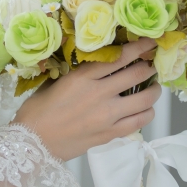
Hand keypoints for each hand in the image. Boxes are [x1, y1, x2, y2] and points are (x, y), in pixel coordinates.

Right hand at [13, 39, 161, 160]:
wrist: (32, 144)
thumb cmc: (37, 112)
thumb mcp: (55, 83)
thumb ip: (77, 73)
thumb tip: (94, 65)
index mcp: (84, 77)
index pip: (120, 57)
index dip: (139, 47)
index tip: (149, 42)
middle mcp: (100, 94)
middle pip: (137, 75)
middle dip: (149, 67)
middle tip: (152, 65)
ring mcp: (108, 116)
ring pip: (145, 99)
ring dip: (154, 91)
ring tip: (154, 88)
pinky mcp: (110, 134)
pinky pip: (139, 122)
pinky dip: (147, 113)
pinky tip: (145, 109)